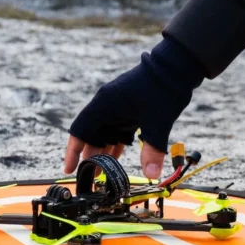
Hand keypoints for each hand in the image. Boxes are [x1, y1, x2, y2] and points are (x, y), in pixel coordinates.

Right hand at [63, 37, 205, 178]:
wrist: (175, 67)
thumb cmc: (162, 89)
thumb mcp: (157, 121)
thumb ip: (152, 149)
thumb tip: (151, 174)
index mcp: (104, 105)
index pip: (79, 131)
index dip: (73, 152)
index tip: (69, 169)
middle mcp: (106, 106)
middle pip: (91, 135)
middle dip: (90, 157)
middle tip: (91, 177)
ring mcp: (117, 108)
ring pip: (104, 134)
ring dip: (104, 152)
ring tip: (103, 173)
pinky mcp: (129, 110)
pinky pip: (117, 131)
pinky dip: (116, 145)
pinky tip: (117, 159)